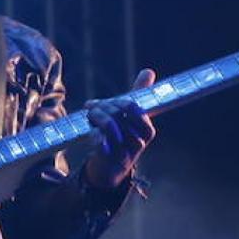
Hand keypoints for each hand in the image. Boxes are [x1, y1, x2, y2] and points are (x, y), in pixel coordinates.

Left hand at [83, 68, 158, 189]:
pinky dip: (93, 134)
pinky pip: (101, 141)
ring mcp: (126, 151)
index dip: (118, 102)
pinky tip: (91, 133)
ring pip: (110, 125)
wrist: (109, 167)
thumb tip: (148, 71)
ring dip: (95, 117)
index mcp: (147, 130)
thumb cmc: (120, 137)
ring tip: (89, 118)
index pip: (134, 107)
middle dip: (102, 107)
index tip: (105, 102)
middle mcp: (139, 141)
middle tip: (91, 108)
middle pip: (119, 114)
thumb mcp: (129, 116)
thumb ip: (138, 95)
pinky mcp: (111, 160)